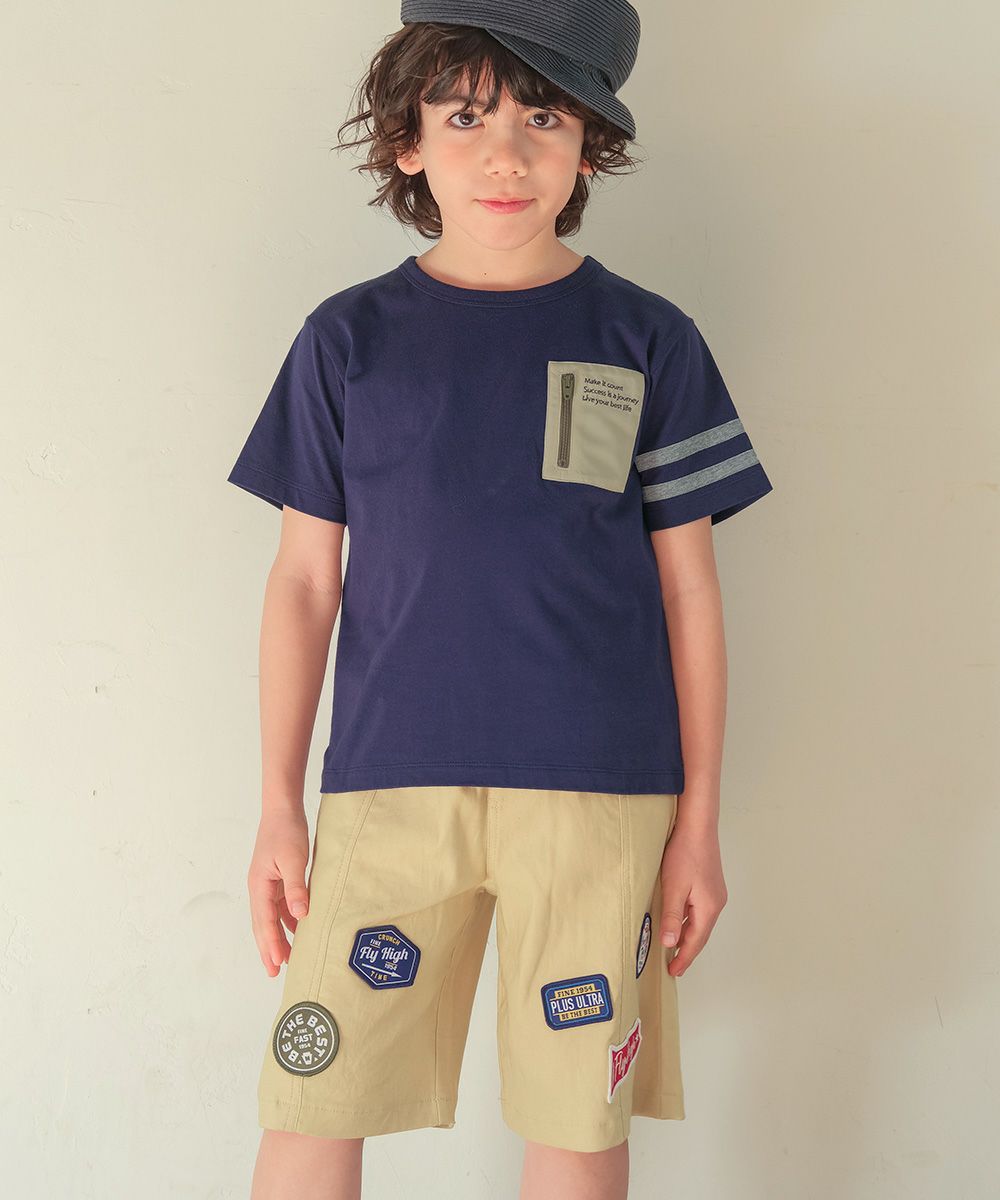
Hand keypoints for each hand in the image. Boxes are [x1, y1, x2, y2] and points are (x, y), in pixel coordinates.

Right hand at [247, 808, 310, 976]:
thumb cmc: (285, 831)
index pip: (265, 922)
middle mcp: (260, 888)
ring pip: (271, 917)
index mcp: (259, 886)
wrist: (282, 809)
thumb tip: (300, 916)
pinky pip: (280, 906)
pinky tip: (297, 929)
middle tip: (274, 972)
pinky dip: (286, 920)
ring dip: (277, 937)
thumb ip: (296, 888)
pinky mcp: (277, 879)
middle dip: (267, 948)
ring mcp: (267, 884)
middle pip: (263, 925)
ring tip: (286, 958)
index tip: (275, 964)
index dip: (270, 944)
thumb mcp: (292, 859)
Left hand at [658, 817, 727, 977]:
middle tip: (674, 965)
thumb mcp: (674, 887)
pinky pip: (700, 910)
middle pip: (701, 934)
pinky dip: (690, 920)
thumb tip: (671, 944)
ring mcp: (715, 893)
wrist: (697, 826)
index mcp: (709, 908)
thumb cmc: (685, 853)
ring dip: (688, 935)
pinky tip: (679, 919)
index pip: (695, 941)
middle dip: (687, 950)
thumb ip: (673, 917)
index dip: (684, 958)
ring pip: (700, 922)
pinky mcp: (710, 884)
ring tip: (674, 947)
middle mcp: (716, 903)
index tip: (674, 971)